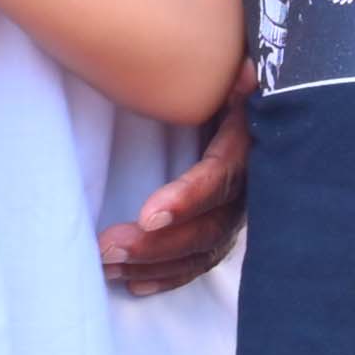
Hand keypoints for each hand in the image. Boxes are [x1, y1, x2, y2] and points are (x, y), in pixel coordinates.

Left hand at [100, 86, 251, 294]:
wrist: (240, 92)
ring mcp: (237, 212)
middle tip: (106, 247)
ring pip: (200, 251)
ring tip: (105, 264)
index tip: (148, 215)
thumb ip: (235, 77)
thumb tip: (245, 75)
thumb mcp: (230, 71)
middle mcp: (249, 186)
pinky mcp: (221, 228)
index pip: (221, 179)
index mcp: (249, 144)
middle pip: (209, 227)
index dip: (187, 199)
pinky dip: (167, 277)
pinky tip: (134, 283)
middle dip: (158, 244)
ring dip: (153, 264)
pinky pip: (198, 261)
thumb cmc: (223, 75)